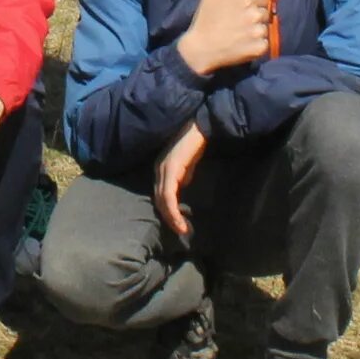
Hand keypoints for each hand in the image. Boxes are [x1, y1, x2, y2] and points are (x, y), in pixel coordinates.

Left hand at [153, 121, 206, 238]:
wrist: (201, 127)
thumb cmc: (195, 143)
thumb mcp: (188, 164)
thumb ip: (183, 175)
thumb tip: (183, 186)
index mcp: (161, 169)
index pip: (160, 195)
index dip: (168, 212)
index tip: (179, 225)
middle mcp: (158, 170)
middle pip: (158, 200)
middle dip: (169, 218)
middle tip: (182, 231)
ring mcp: (163, 169)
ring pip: (162, 200)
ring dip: (171, 218)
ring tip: (182, 230)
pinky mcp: (171, 170)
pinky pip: (168, 195)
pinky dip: (173, 210)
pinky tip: (180, 220)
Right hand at [173, 0, 273, 73]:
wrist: (200, 49)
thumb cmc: (205, 20)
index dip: (253, 5)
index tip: (240, 12)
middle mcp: (255, 14)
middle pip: (265, 14)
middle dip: (256, 18)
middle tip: (240, 25)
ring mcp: (257, 32)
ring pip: (266, 29)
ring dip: (257, 32)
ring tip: (242, 36)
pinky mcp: (259, 49)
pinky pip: (265, 44)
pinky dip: (257, 46)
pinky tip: (244, 46)